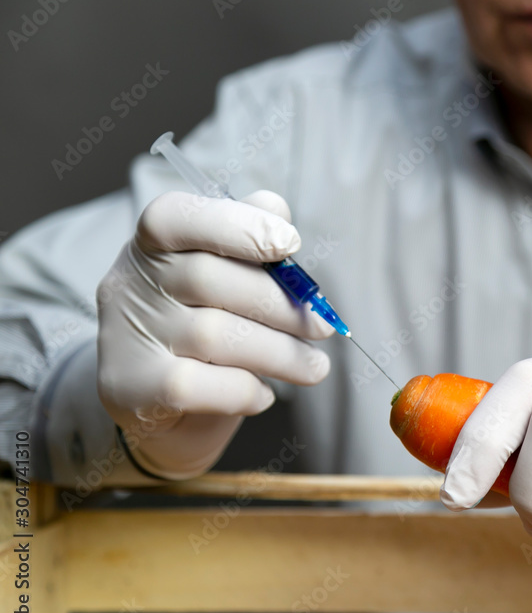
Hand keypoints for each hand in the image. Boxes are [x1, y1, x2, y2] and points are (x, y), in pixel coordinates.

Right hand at [96, 190, 332, 478]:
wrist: (157, 401)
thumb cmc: (203, 321)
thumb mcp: (222, 272)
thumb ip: (248, 234)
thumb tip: (277, 211)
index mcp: (153, 244)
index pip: (177, 218)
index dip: (237, 224)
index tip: (290, 243)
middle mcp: (131, 284)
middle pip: (209, 279)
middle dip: (280, 305)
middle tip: (322, 326)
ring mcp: (127, 337)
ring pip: (215, 336)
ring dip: (280, 353)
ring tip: (314, 366)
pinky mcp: (134, 389)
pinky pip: (201, 385)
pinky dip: (244, 389)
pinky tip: (262, 392)